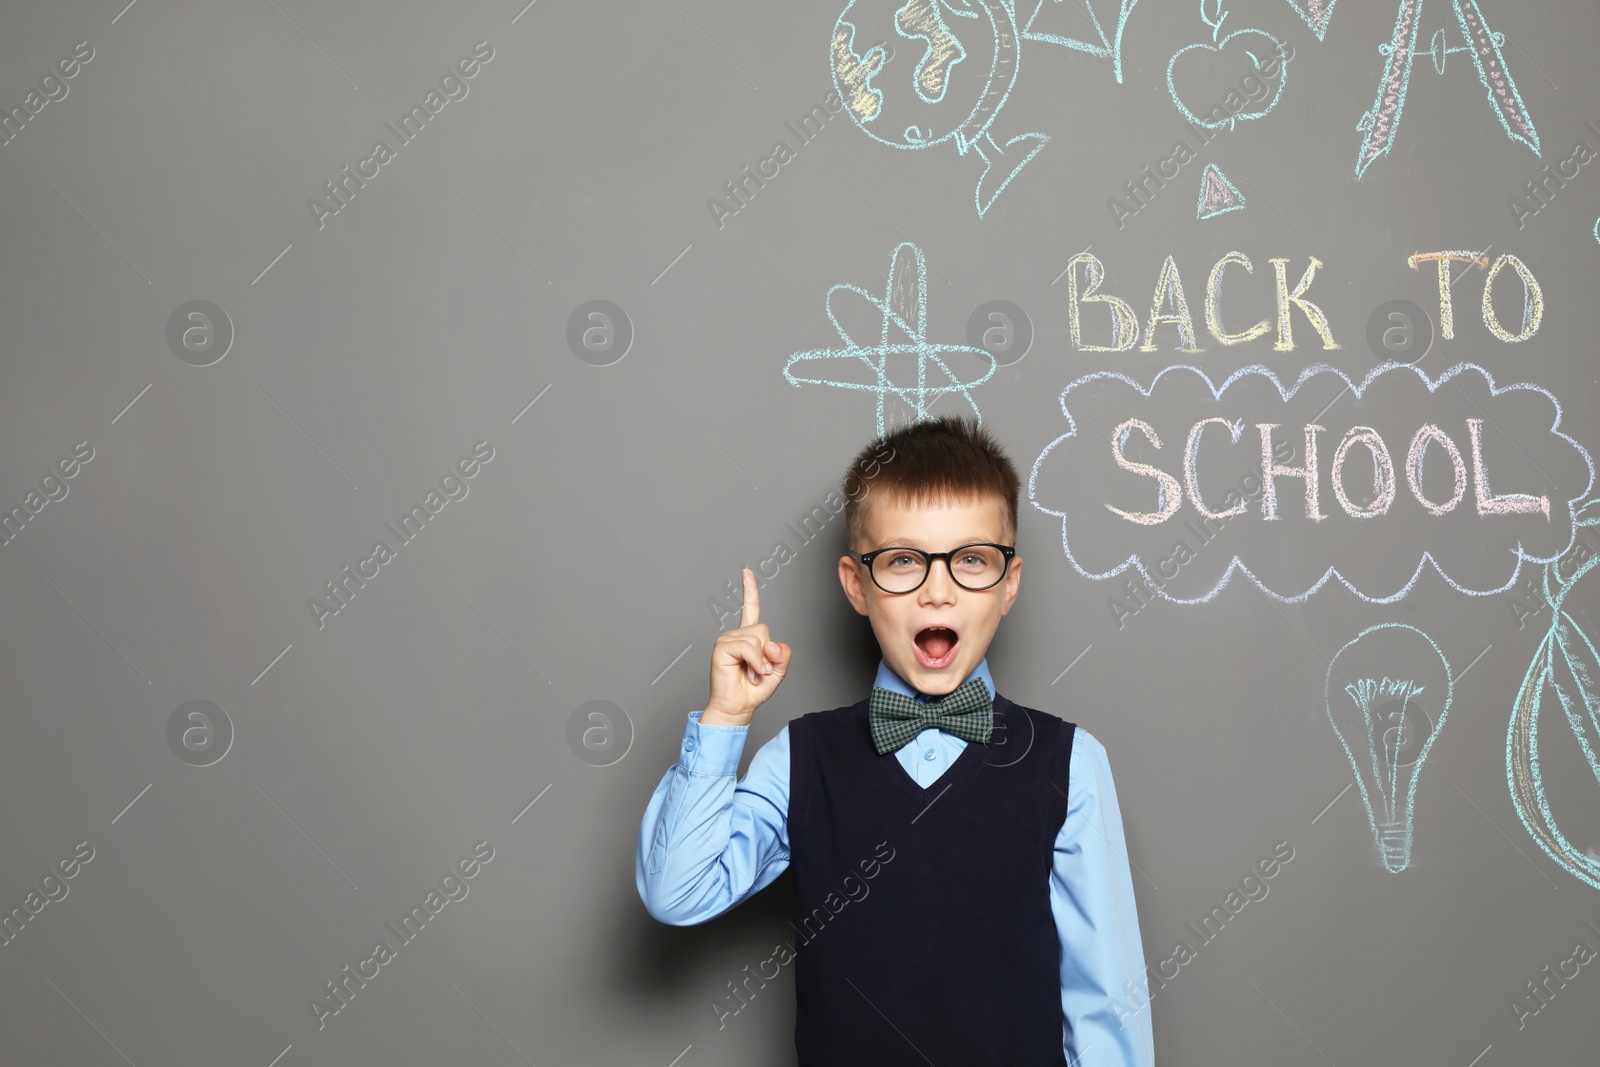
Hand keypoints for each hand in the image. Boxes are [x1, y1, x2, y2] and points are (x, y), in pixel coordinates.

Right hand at [702, 568, 790, 724]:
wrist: (737, 707)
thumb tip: (771, 643)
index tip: (747, 572)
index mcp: (748, 637)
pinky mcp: (722, 648)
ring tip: (753, 674)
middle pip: (764, 629)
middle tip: (759, 671)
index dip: (749, 590)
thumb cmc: (753, 690)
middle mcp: (736, 635)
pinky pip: (749, 647)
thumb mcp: (778, 670)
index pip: (750, 608)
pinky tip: (750, 673)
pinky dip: (755, 663)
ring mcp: (727, 640)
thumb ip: (782, 654)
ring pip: (758, 638)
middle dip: (768, 653)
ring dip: (761, 662)